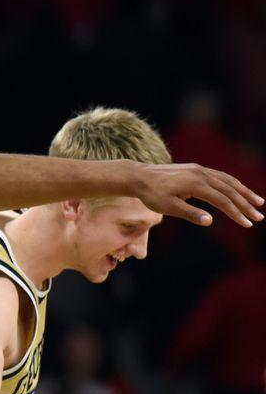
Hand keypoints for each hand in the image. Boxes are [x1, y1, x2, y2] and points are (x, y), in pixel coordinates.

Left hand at [133, 163, 263, 227]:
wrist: (139, 177)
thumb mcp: (168, 207)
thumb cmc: (152, 195)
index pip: (223, 201)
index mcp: (196, 184)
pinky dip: (233, 184)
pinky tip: (239, 191)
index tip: (248, 224)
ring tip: (258, 202)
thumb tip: (210, 221)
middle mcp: (202, 174)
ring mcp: (200, 170)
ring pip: (228, 181)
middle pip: (230, 190)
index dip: (237, 213)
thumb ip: (190, 213)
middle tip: (259, 217)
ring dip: (244, 192)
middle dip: (246, 204)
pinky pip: (220, 176)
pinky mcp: (197, 169)